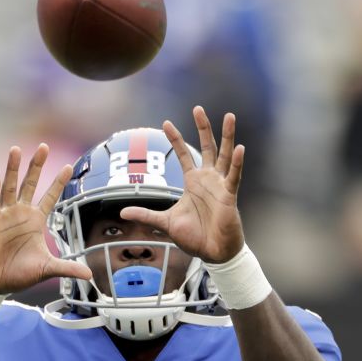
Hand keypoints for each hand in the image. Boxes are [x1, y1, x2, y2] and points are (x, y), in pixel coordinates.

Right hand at [0, 144, 91, 293]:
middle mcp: (20, 214)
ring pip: (9, 187)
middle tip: (44, 146)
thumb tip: (89, 276)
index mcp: (35, 221)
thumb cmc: (18, 274)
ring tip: (16, 150)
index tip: (68, 166)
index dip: (58, 182)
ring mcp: (4, 216)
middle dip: (36, 165)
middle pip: (30, 184)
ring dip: (12, 169)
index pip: (49, 197)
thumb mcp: (47, 269)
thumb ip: (67, 268)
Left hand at [119, 106, 246, 263]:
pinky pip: (234, 176)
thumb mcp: (165, 222)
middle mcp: (208, 179)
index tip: (166, 122)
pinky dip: (237, 162)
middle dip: (203, 127)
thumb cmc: (194, 237)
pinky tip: (239, 148)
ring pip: (224, 155)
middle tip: (197, 108)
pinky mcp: (229, 195)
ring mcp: (220, 185)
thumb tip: (122, 212)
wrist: (212, 253)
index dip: (175, 139)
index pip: (184, 155)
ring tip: (229, 116)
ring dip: (227, 136)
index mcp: (193, 182)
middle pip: (206, 147)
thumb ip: (146, 214)